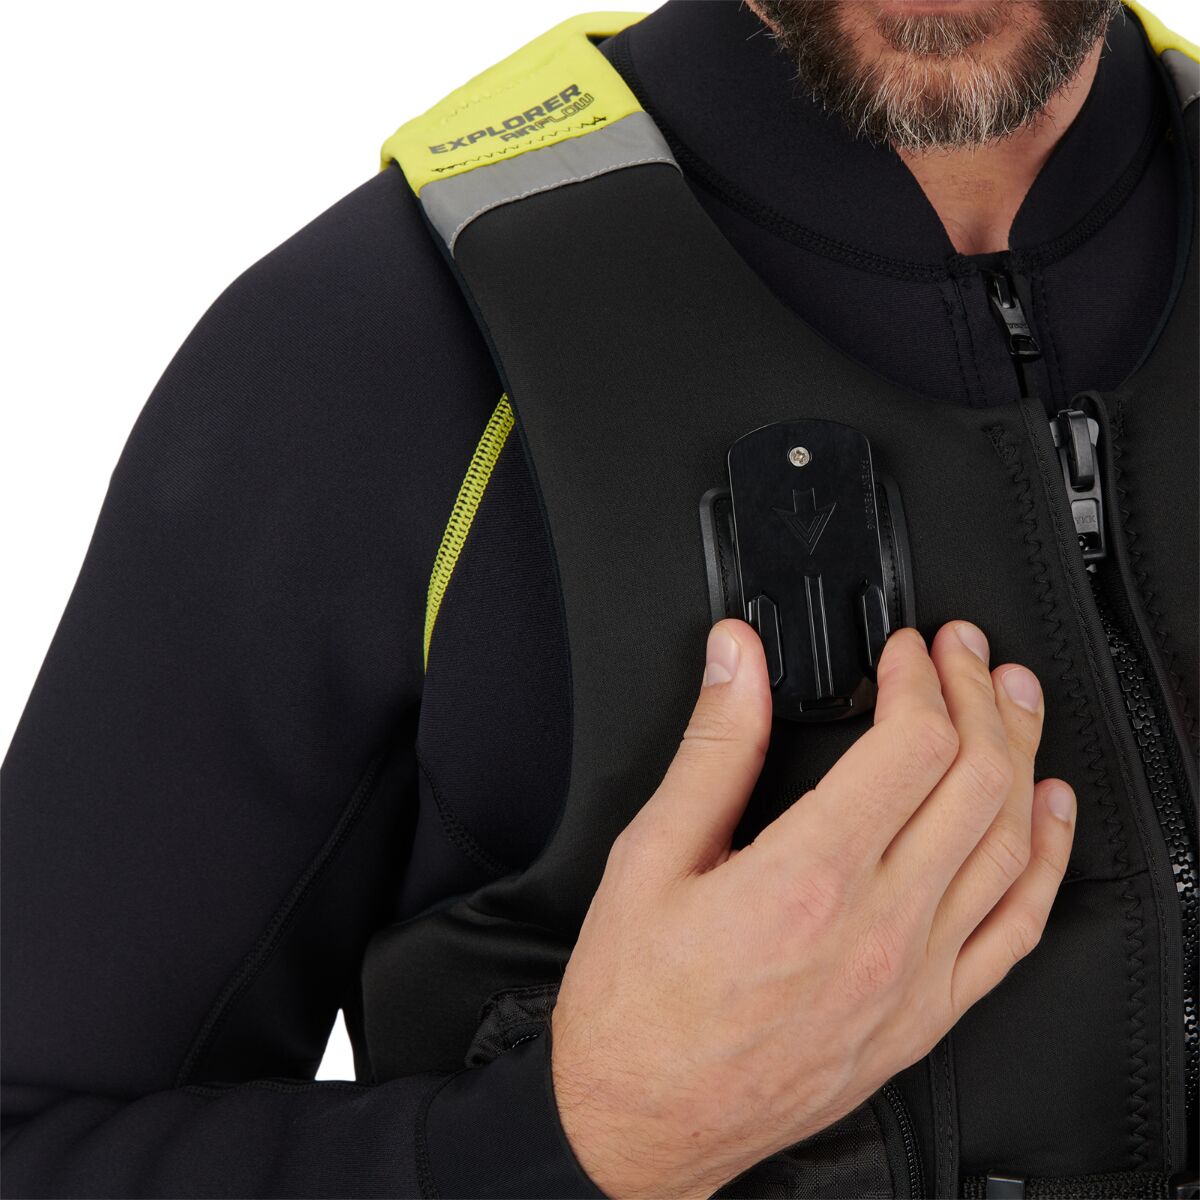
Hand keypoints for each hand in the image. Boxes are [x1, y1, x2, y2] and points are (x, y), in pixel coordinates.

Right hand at [550, 619, 1074, 1198]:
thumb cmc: (636, 1006)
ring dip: (1021, 757)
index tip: (903, 651)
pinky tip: (1049, 813)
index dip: (919, 678)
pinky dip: (1047, 859)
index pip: (912, 746)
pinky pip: (1017, 929)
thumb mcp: (650, 856)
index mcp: (808, 878)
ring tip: (1013, 703)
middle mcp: (877, 927)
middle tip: (963, 652)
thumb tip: (736, 661)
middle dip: (978, 696)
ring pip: (1010, 845)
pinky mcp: (926, 1016)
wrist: (643, 1125)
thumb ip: (712, 748)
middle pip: (975, 781)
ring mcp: (913, 977)